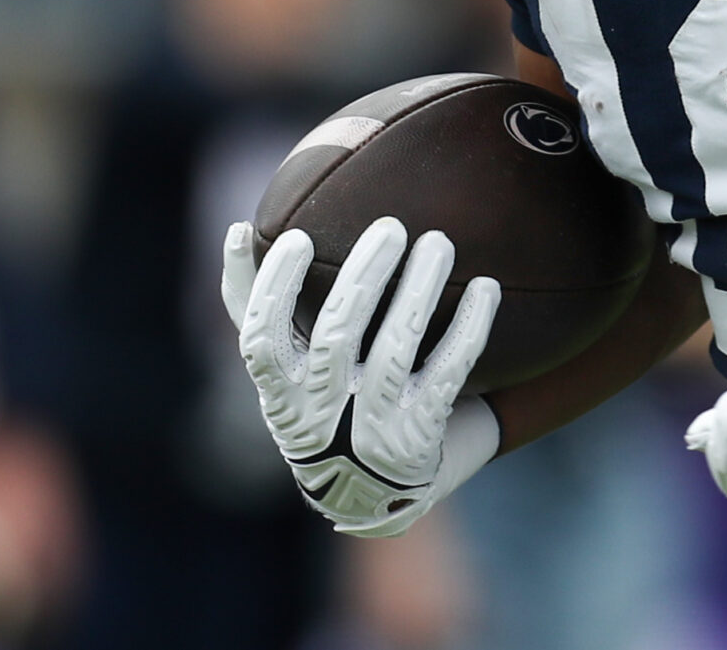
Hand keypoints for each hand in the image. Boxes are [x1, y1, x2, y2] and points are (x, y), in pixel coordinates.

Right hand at [222, 215, 501, 535]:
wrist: (372, 498)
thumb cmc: (321, 409)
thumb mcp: (282, 377)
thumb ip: (263, 314)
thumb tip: (239, 229)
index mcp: (281, 396)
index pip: (262, 339)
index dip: (274, 288)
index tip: (298, 238)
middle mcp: (323, 415)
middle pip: (336, 336)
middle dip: (363, 277)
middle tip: (391, 227)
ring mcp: (373, 428)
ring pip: (396, 349)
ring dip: (418, 290)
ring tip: (439, 242)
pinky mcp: (421, 434)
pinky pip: (448, 372)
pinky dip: (469, 327)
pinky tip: (487, 287)